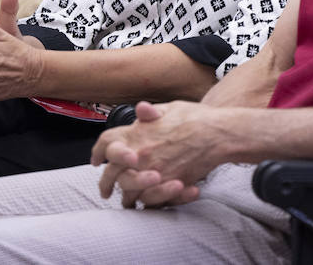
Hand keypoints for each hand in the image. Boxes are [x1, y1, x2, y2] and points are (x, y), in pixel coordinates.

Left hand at [91, 101, 219, 207]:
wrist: (217, 134)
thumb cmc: (195, 118)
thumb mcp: (169, 108)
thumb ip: (150, 113)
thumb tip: (139, 109)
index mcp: (136, 133)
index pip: (106, 143)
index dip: (97, 151)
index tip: (95, 160)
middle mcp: (140, 155)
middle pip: (112, 173)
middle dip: (106, 183)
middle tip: (105, 191)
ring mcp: (154, 172)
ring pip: (129, 192)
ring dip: (126, 197)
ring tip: (125, 200)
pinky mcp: (169, 186)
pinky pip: (150, 201)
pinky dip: (147, 203)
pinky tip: (145, 202)